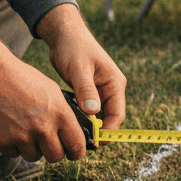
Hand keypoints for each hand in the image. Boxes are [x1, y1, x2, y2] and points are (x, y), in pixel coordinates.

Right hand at [0, 30, 94, 161]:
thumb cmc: (25, 81)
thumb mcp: (53, 91)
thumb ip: (65, 113)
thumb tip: (75, 131)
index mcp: (60, 114)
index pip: (76, 145)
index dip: (77, 152)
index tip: (73, 153)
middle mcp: (43, 128)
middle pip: (55, 157)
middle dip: (53, 152)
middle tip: (48, 144)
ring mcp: (22, 136)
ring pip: (34, 157)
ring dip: (32, 149)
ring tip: (26, 130)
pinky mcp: (3, 142)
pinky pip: (14, 154)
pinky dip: (14, 146)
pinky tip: (11, 129)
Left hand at [36, 4, 126, 141]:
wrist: (64, 35)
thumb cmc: (73, 48)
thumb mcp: (79, 69)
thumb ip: (86, 90)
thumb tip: (93, 113)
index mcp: (114, 83)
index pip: (117, 115)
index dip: (107, 131)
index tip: (94, 143)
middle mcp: (111, 89)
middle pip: (109, 119)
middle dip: (98, 133)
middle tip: (80, 145)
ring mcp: (100, 91)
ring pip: (99, 117)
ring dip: (89, 127)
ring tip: (73, 137)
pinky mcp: (89, 92)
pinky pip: (89, 111)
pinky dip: (82, 119)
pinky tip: (68, 124)